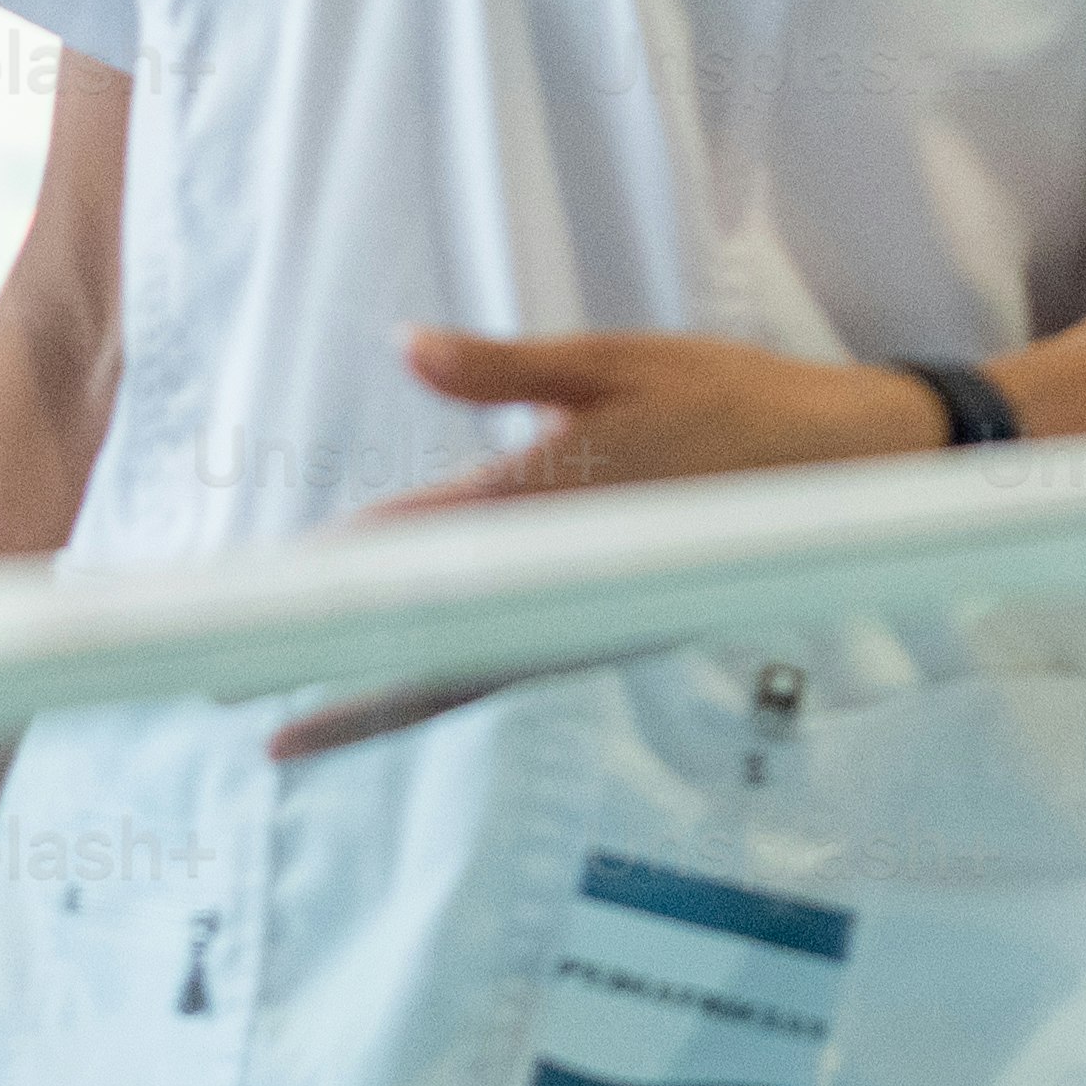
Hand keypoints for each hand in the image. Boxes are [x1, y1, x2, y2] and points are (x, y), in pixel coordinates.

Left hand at [272, 332, 950, 757]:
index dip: (332, 574)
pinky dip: (439, 693)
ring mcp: (592, 625)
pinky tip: (396, 694)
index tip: (252, 603)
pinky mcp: (609, 636)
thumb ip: (505, 367)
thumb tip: (407, 348)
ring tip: (291, 737)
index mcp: (560, 502)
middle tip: (234, 702)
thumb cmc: (729, 401)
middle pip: (426, 649)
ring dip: (375, 708)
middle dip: (327, 677)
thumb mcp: (617, 361)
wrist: (851, 474)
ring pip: (465, 682)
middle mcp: (568, 583)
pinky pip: (508, 676)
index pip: (419, 546)